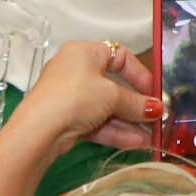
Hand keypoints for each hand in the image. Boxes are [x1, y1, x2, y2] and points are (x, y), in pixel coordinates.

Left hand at [13, 39, 162, 156]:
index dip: (139, 74)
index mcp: (83, 53)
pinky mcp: (67, 119)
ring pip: (106, 108)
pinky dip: (115, 132)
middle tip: (155, 117)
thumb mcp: (112, 96)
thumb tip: (155, 108)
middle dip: (136, 104)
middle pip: (114, 86)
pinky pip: (96, 123)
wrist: (40, 130)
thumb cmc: (74, 97)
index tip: (154, 91)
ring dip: (129, 122)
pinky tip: (136, 142)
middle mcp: (75, 71)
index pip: (119, 57)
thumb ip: (136, 102)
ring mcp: (70, 97)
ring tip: (150, 135)